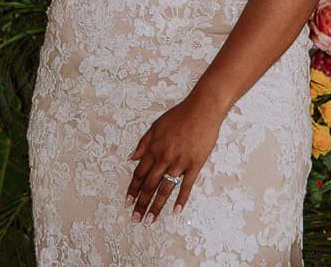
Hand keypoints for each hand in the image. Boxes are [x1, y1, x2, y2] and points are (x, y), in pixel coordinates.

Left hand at [126, 96, 224, 222]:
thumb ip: (143, 143)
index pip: (140, 174)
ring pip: (165, 188)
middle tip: (135, 219)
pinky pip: (186, 185)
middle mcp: (164, 157)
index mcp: (153, 148)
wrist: (202, 110)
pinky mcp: (195, 165)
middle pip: (150, 185)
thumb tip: (131, 158)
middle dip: (141, 203)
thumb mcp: (156, 126)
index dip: (133, 189)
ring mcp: (180, 162)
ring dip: (156, 206)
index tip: (128, 202)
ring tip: (150, 220)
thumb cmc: (179, 116)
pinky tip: (176, 211)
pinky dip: (181, 199)